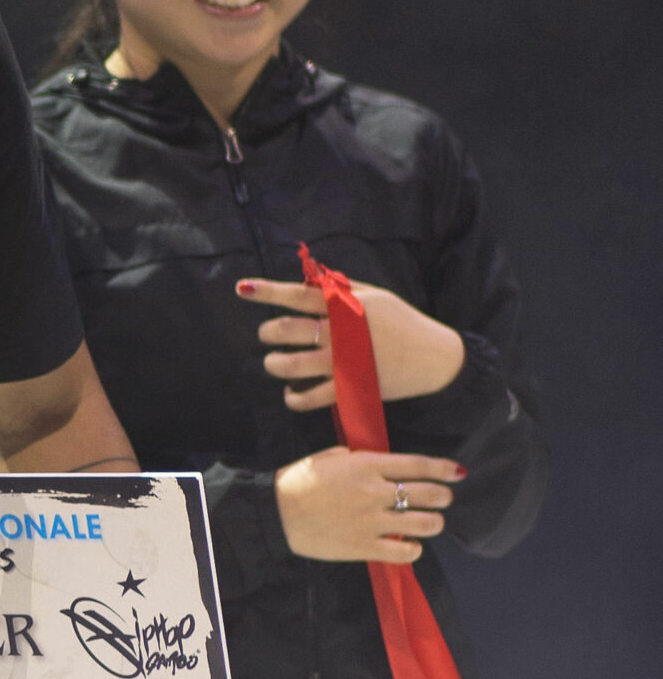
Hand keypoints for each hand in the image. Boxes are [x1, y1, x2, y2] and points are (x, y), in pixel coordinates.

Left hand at [237, 278, 464, 407]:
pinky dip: (293, 398)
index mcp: (346, 306)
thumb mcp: (377, 296)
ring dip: (273, 363)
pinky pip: (310, 398)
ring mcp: (344, 363)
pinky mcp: (350, 389)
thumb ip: (342, 289)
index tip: (242, 288)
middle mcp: (341, 333)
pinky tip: (290, 393)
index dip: (267, 291)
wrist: (435, 357)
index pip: (298, 295)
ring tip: (274, 362)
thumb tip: (309, 280)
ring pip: (291, 364)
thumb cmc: (402, 322)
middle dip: (267, 332)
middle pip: (286, 330)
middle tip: (267, 334)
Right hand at [274, 445, 461, 563]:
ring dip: (433, 522)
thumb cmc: (300, 481)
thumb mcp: (331, 457)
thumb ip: (363, 459)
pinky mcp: (364, 547)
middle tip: (442, 499)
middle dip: (443, 496)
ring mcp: (371, 521)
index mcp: (366, 465)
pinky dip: (414, 547)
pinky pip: (406, 551)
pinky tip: (408, 543)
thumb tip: (387, 465)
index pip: (419, 465)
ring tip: (428, 522)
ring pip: (426, 523)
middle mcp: (374, 491)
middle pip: (429, 493)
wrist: (274, 513)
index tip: (456, 473)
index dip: (444, 469)